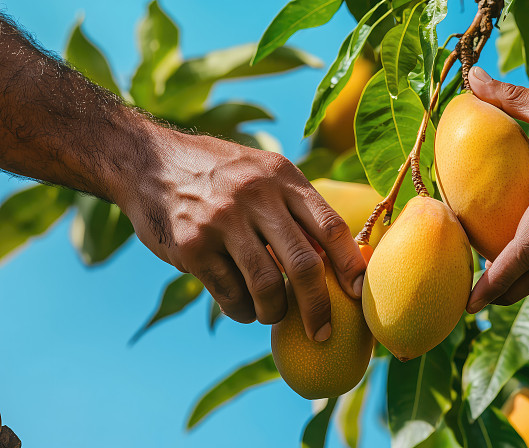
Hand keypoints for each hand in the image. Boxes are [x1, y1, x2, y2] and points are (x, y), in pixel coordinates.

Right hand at [113, 124, 365, 340]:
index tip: (359, 293)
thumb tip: (338, 258)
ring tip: (273, 314)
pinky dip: (243, 310)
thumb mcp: (262, 172)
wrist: (148, 162)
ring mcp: (222, 221)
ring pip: (267, 286)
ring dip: (275, 312)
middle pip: (304, 264)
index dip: (350, 264)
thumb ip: (295, 208)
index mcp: (282, 177)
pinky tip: (244, 307)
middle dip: (318, 307)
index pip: (330, 226)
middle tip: (323, 331)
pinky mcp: (192, 247)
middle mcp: (256, 196)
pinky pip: (230, 295)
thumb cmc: (220, 174)